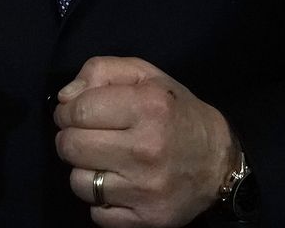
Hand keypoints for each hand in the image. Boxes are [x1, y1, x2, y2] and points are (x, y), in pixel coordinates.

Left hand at [53, 56, 235, 226]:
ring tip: (103, 162)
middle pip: (71, 147)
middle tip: (85, 137)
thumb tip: (65, 97)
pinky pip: (97, 214)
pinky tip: (118, 185)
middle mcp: (146, 148)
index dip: (67, 111)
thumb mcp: (147, 76)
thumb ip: (102, 71)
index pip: (78, 111)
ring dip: (84, 172)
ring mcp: (146, 188)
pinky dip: (101, 201)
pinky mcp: (147, 218)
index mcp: (148, 107)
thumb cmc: (177, 113)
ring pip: (80, 183)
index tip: (73, 114)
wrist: (219, 162)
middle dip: (70, 139)